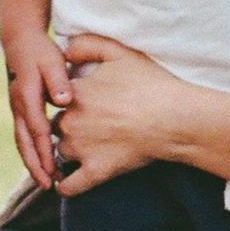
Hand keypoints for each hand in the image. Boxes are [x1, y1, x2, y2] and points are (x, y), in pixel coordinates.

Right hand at [2, 30, 72, 189]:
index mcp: (27, 95)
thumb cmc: (41, 52)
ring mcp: (17, 109)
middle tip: (48, 186)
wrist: (21, 42)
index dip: (45, 150)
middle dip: (35, 165)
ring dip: (32, 163)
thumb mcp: (52, 61)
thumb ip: (59, 80)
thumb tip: (64, 101)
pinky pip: (23, 136)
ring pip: (22, 142)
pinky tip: (42, 164)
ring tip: (45, 182)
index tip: (54, 169)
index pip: (37, 128)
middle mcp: (18, 106)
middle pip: (24, 142)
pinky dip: (31, 152)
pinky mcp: (20, 111)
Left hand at [54, 34, 185, 195]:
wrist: (174, 118)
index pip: (54, 97)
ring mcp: (81, 149)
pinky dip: (64, 186)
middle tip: (86, 124)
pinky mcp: (95, 172)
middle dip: (67, 124)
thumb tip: (64, 51)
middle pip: (56, 124)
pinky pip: (69, 186)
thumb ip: (86, 45)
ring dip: (67, 151)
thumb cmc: (150, 84)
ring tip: (80, 150)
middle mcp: (70, 121)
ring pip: (60, 151)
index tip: (74, 101)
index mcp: (74, 93)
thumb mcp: (118, 53)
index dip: (64, 98)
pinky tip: (64, 183)